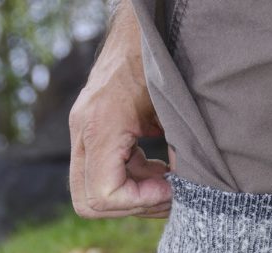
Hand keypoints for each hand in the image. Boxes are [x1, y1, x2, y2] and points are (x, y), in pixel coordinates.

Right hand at [69, 5, 171, 218]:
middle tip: (167, 195)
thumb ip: (181, 150)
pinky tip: (158, 168)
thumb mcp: (175, 107)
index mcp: (102, 125)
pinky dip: (129, 181)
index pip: (104, 194)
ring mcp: (82, 132)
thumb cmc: (161, 60)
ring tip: (167, 182)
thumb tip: (189, 188)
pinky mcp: (90, 133)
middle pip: (89, 202)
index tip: (169, 191)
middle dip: (131, 207)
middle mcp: (83, 131)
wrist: (141, 27)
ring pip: (92, 193)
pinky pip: (100, 175)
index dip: (139, 202)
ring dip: (132, 196)